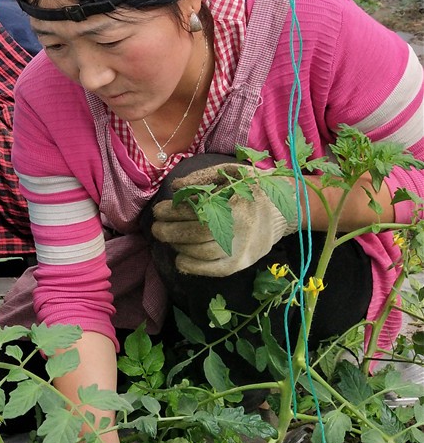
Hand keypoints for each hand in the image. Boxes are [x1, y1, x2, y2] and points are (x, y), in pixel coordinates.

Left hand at [151, 163, 297, 276]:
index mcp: (236, 201)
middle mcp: (242, 226)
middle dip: (171, 231)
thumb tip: (175, 188)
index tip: (158, 211)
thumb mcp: (230, 172)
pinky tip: (180, 260)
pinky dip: (195, 267)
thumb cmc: (252, 187)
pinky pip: (216, 270)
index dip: (172, 212)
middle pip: (197, 233)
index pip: (196, 210)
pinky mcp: (245, 262)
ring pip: (204, 253)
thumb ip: (202, 177)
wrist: (285, 208)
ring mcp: (244, 247)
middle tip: (156, 229)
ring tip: (168, 240)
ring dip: (179, 247)